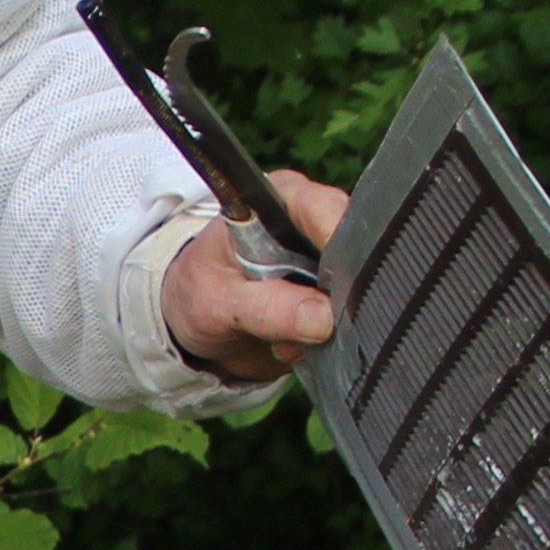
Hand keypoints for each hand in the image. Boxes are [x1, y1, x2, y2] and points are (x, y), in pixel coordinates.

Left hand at [161, 169, 352, 381]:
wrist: (191, 327)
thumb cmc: (198, 292)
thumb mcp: (219, 301)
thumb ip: (268, 307)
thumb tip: (324, 318)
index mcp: (280, 203)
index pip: (324, 209)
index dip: (337, 239)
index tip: (341, 275)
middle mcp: (311, 227)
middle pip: (354, 248)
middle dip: (342, 289)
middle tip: (320, 321)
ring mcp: (327, 265)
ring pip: (358, 288)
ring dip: (333, 322)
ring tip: (283, 339)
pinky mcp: (333, 300)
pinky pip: (349, 319)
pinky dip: (329, 340)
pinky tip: (289, 346)